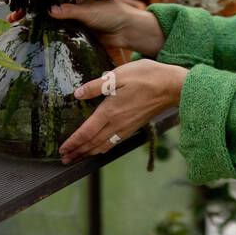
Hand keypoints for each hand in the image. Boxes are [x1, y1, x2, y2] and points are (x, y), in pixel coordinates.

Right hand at [9, 0, 166, 56]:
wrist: (127, 31)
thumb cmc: (112, 14)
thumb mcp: (90, 11)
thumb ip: (70, 11)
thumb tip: (50, 10)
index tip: (19, 3)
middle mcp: (69, 4)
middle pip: (44, 6)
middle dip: (28, 11)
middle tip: (11, 19)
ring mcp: (70, 18)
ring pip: (47, 19)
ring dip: (33, 23)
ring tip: (15, 27)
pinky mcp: (73, 32)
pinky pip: (55, 33)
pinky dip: (44, 34)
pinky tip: (32, 37)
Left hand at [58, 60, 188, 163]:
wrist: (172, 87)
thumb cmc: (147, 76)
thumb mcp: (119, 74)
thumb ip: (96, 86)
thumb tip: (77, 94)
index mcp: (109, 111)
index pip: (86, 132)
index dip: (73, 142)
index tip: (62, 150)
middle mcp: (116, 124)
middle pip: (92, 143)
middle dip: (77, 152)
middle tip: (65, 159)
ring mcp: (126, 127)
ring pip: (103, 146)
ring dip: (88, 153)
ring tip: (78, 157)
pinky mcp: (134, 127)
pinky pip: (114, 143)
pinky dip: (103, 149)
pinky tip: (100, 149)